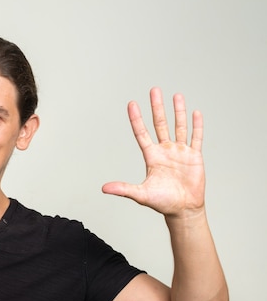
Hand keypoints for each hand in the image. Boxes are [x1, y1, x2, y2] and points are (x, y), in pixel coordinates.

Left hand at [102, 88, 204, 217]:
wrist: (183, 210)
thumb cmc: (162, 203)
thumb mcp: (141, 194)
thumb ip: (123, 189)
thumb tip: (104, 189)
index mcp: (151, 156)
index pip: (142, 133)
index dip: (136, 119)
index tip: (132, 103)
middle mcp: (165, 150)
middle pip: (160, 124)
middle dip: (157, 107)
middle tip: (154, 90)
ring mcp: (180, 152)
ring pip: (178, 126)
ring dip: (178, 111)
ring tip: (176, 95)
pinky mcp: (194, 156)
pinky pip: (196, 137)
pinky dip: (197, 125)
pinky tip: (196, 113)